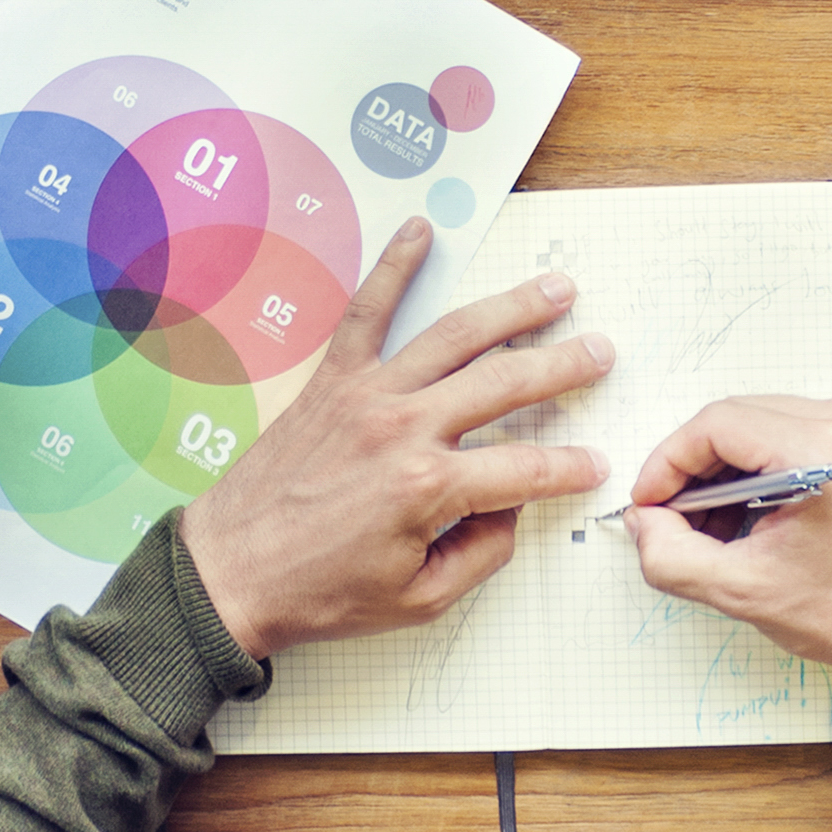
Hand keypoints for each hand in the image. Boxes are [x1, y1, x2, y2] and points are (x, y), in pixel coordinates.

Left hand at [177, 219, 608, 655]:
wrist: (230, 574)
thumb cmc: (320, 593)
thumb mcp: (418, 600)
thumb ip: (480, 553)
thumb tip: (510, 510)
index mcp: (429, 487)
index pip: (526, 469)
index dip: (569, 469)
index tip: (595, 465)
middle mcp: (403, 428)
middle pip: (505, 383)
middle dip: (563, 367)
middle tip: (601, 352)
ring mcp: (367, 396)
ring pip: (455, 336)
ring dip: (511, 308)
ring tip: (556, 289)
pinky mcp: (332, 382)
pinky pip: (368, 314)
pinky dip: (393, 268)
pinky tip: (419, 232)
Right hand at [617, 394, 831, 670]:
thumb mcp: (745, 592)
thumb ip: (672, 556)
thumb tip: (645, 522)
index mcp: (824, 448)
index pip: (715, 424)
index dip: (668, 462)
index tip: (650, 501)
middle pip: (738, 417)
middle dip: (696, 468)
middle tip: (676, 518)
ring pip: (764, 423)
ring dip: (729, 469)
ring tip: (717, 526)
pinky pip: (797, 433)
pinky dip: (764, 467)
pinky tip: (754, 515)